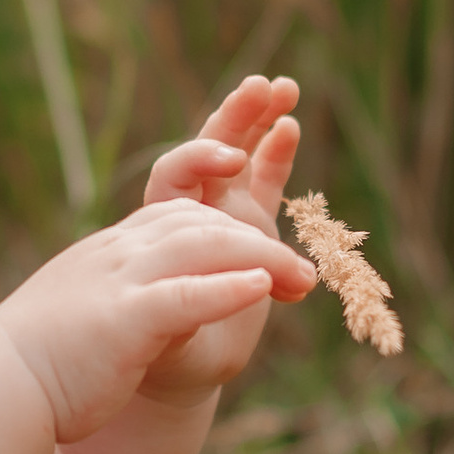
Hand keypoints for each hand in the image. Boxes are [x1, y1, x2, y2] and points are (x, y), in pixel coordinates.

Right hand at [0, 179, 314, 447]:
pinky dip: (227, 287)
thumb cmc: (34, 367)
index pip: (181, 216)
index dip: (230, 228)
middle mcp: (116, 254)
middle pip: (202, 223)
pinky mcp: (123, 319)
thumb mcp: (82, 320)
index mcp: (108, 254)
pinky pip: (185, 294)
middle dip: (259, 241)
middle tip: (305, 275)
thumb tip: (139, 315)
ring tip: (304, 280)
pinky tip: (261, 288)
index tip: (267, 254)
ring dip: (262, 260)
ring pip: (203, 247)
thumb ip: (116, 304)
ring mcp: (118, 281)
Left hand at [134, 74, 305, 404]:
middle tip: (262, 88)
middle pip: (209, 150)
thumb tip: (222, 290)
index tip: (230, 161)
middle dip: (235, 117)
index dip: (199, 161)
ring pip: (241, 154)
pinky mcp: (254, 225)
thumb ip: (188, 311)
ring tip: (284, 89)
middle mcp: (193, 212)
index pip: (175, 177)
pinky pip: (267, 179)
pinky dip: (277, 152)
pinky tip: (290, 126)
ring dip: (259, 121)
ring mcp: (224, 213)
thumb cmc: (165, 354)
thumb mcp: (169, 340)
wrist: (180, 366)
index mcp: (163, 229)